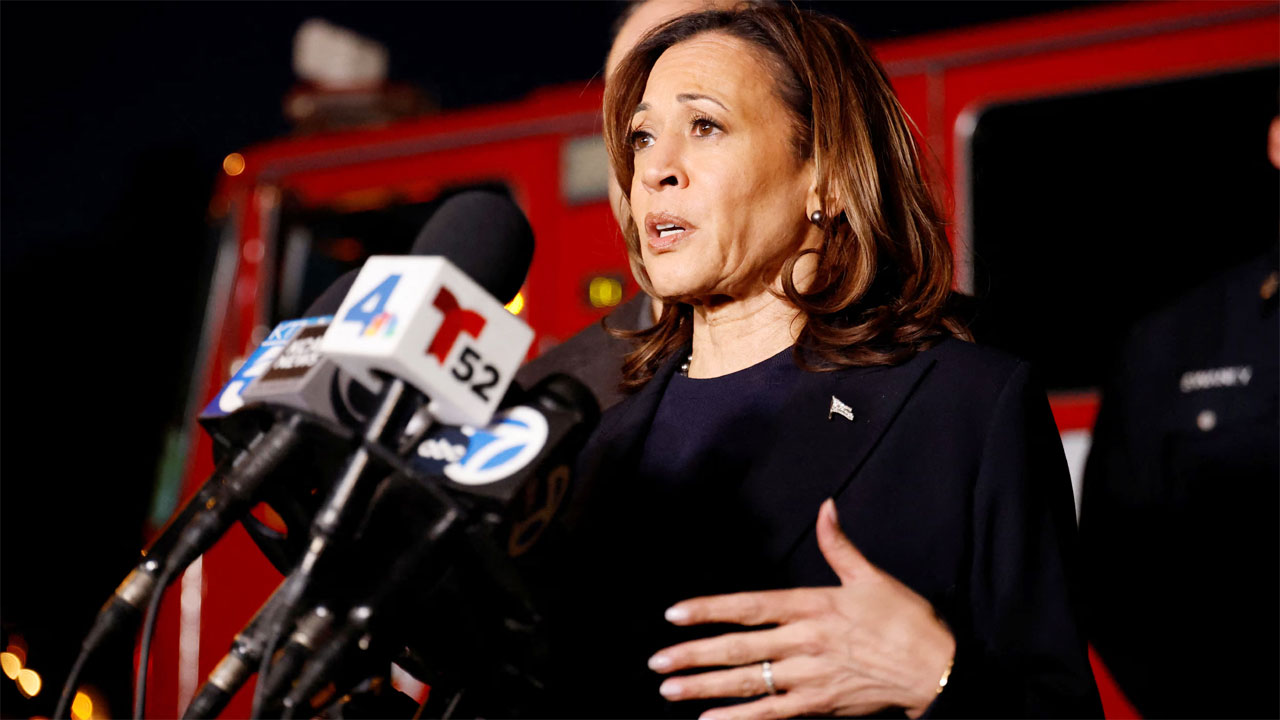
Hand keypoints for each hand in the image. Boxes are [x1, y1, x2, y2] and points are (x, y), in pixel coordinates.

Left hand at [648, 499, 954, 719]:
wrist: (935, 669)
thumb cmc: (905, 620)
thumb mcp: (871, 576)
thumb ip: (838, 544)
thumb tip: (825, 506)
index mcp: (813, 606)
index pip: (750, 607)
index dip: (710, 610)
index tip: (674, 613)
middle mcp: (805, 642)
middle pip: (739, 649)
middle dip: (694, 655)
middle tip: (657, 660)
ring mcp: (809, 677)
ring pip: (748, 683)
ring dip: (706, 687)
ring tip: (670, 690)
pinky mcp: (818, 705)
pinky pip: (771, 714)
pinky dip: (739, 718)